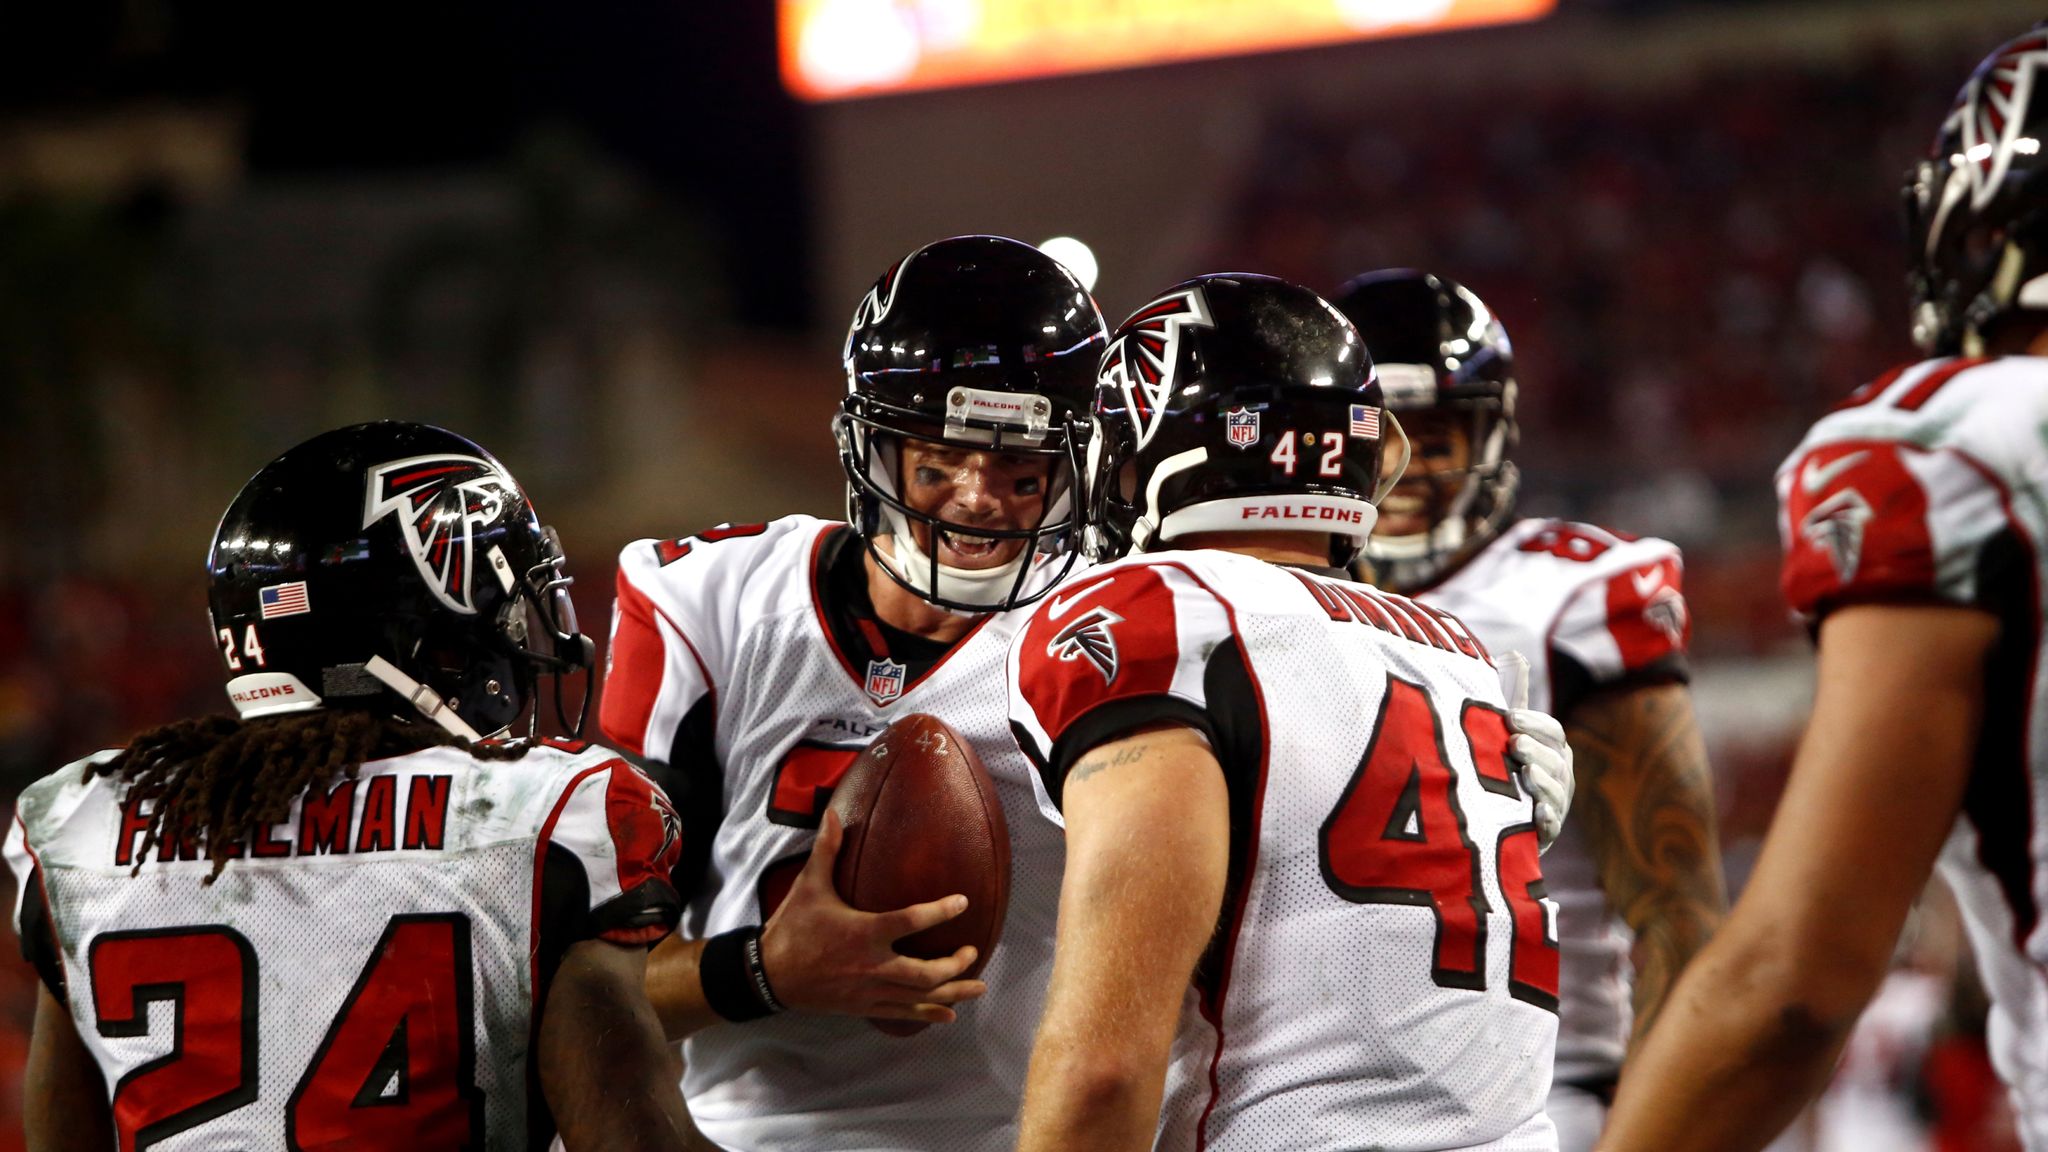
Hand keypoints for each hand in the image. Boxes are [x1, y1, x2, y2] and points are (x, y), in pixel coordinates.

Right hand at [757, 810, 988, 1023]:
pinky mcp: (864, 1007)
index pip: (910, 922)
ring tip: (978, 985)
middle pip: (926, 973)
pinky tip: (950, 1015)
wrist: (769, 975)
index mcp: (863, 932)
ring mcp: (870, 990)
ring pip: (920, 998)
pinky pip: (903, 1014)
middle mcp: (872, 965)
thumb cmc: (792, 927)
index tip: (963, 902)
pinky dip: (929, 1015)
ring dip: (953, 993)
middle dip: (955, 965)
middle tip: (971, 950)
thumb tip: (833, 813)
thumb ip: (827, 850)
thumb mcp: (808, 886)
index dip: (940, 912)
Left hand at [1500, 651, 1573, 852]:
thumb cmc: (1511, 770)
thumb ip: (1517, 701)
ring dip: (1542, 780)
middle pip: (1555, 759)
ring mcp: (1557, 804)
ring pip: (1556, 790)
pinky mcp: (1547, 832)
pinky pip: (1552, 825)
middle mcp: (1561, 775)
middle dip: (1536, 749)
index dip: (1534, 723)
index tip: (1508, 717)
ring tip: (1525, 771)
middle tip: (1513, 743)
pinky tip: (1537, 812)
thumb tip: (1514, 655)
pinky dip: (1546, 818)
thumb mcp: (1515, 734)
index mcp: (1555, 749)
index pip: (1553, 731)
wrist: (1507, 822)